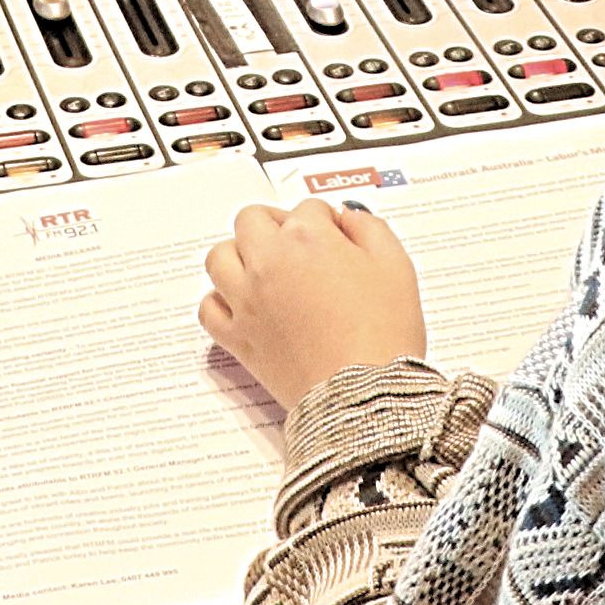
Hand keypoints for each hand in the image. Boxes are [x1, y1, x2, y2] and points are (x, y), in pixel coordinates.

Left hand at [199, 199, 427, 410]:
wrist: (365, 395)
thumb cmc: (383, 334)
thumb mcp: (396, 266)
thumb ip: (370, 228)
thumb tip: (349, 217)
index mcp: (306, 238)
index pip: (307, 209)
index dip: (326, 221)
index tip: (337, 237)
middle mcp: (268, 263)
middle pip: (251, 220)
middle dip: (275, 224)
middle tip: (296, 242)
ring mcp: (247, 301)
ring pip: (219, 257)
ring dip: (239, 255)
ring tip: (263, 268)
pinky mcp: (237, 337)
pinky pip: (208, 308)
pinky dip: (220, 302)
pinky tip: (243, 305)